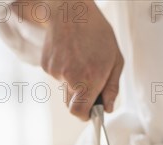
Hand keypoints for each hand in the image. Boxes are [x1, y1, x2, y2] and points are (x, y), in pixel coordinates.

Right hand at [40, 1, 123, 119]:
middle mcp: (70, 77)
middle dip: (81, 99)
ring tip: (81, 61)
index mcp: (89, 78)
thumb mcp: (115, 60)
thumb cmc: (97, 33)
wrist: (71, 11)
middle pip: (71, 104)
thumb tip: (107, 108)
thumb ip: (112, 88)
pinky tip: (70, 55)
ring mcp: (55, 71)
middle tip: (90, 82)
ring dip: (73, 82)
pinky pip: (57, 78)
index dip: (85, 115)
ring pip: (65, 89)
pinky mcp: (46, 66)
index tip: (91, 112)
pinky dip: (64, 71)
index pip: (79, 112)